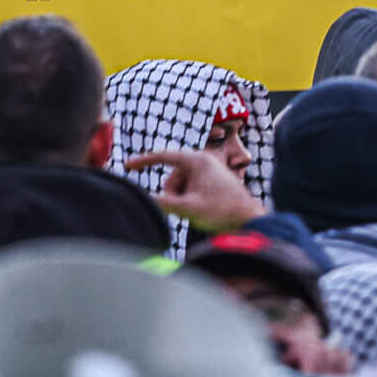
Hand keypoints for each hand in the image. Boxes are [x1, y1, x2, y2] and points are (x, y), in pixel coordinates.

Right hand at [125, 147, 266, 232]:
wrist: (249, 220)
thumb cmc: (222, 211)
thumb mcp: (189, 208)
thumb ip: (164, 203)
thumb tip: (144, 198)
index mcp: (196, 160)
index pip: (162, 156)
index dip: (143, 161)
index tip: (127, 166)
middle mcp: (202, 161)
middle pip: (172, 177)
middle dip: (174, 195)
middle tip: (187, 210)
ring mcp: (208, 170)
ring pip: (180, 186)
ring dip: (183, 199)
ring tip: (198, 211)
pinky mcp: (212, 181)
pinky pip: (190, 189)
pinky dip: (190, 200)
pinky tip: (202, 210)